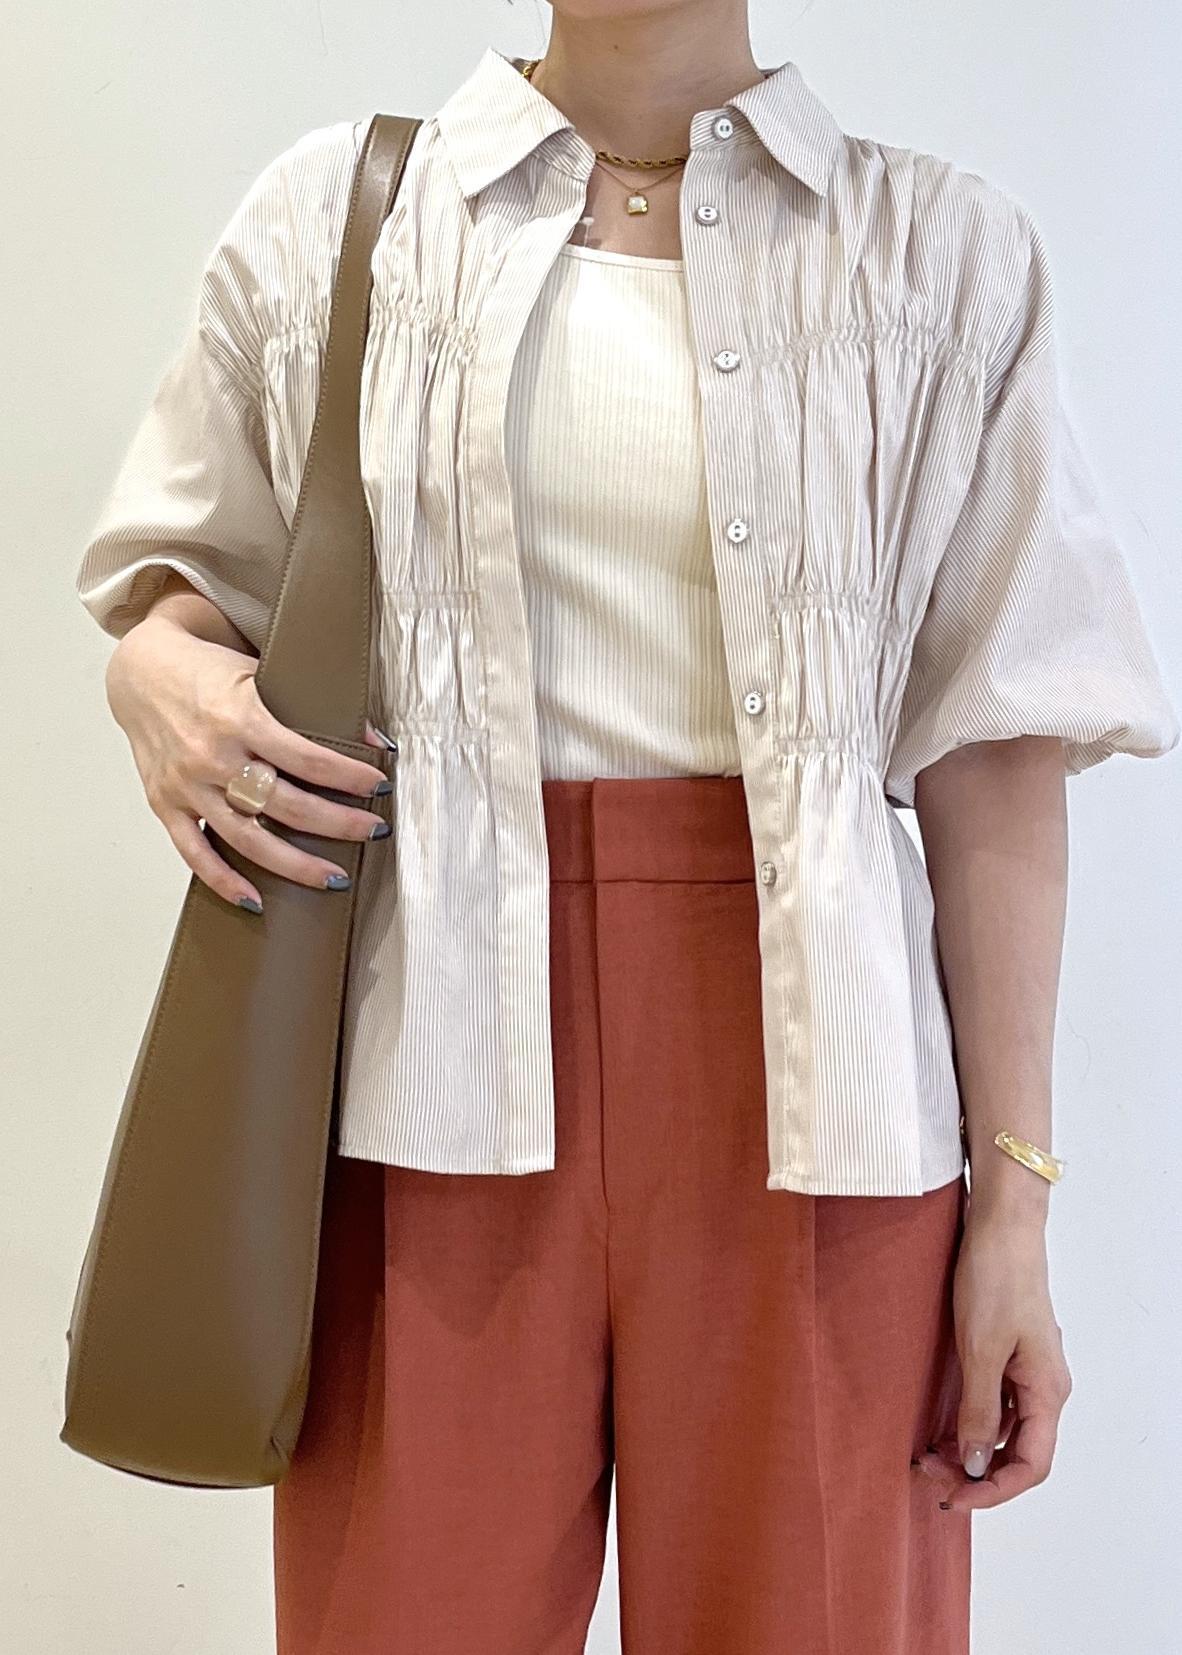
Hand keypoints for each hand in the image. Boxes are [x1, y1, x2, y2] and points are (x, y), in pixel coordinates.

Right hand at [105, 612, 391, 911]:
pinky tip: (255, 901)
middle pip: (285, 804)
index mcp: (239, 717)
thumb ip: (309, 707)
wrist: (139, 672)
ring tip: (335, 878)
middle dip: (337, 823)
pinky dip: (224, 881)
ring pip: (247, 838)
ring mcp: (187, 785)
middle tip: (373, 832)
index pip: (306, 758)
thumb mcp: (261, 672)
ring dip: (295, 864)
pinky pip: (195, 853)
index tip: (378, 787)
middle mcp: (212, 755)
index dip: (347, 777)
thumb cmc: (205, 671)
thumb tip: (372, 740)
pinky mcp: (165, 804)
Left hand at [915, 1209, 1071, 1510]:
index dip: (994, 1490)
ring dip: (970, 1448)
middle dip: (976, 1472)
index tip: (953, 1497)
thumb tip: (976, 1464)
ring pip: (1004, 1430)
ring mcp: (1028, 1370)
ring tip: (929, 1453)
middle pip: (1018, 1453)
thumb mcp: (981, 1349)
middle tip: (928, 1472)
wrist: (1001, 1225)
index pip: (1031, 1464)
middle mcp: (1044, 1387)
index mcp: (1047, 1391)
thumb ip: (980, 1411)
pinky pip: (995, 1404)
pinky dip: (970, 1420)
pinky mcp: (1010, 1354)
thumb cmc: (996, 1279)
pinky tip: (941, 1423)